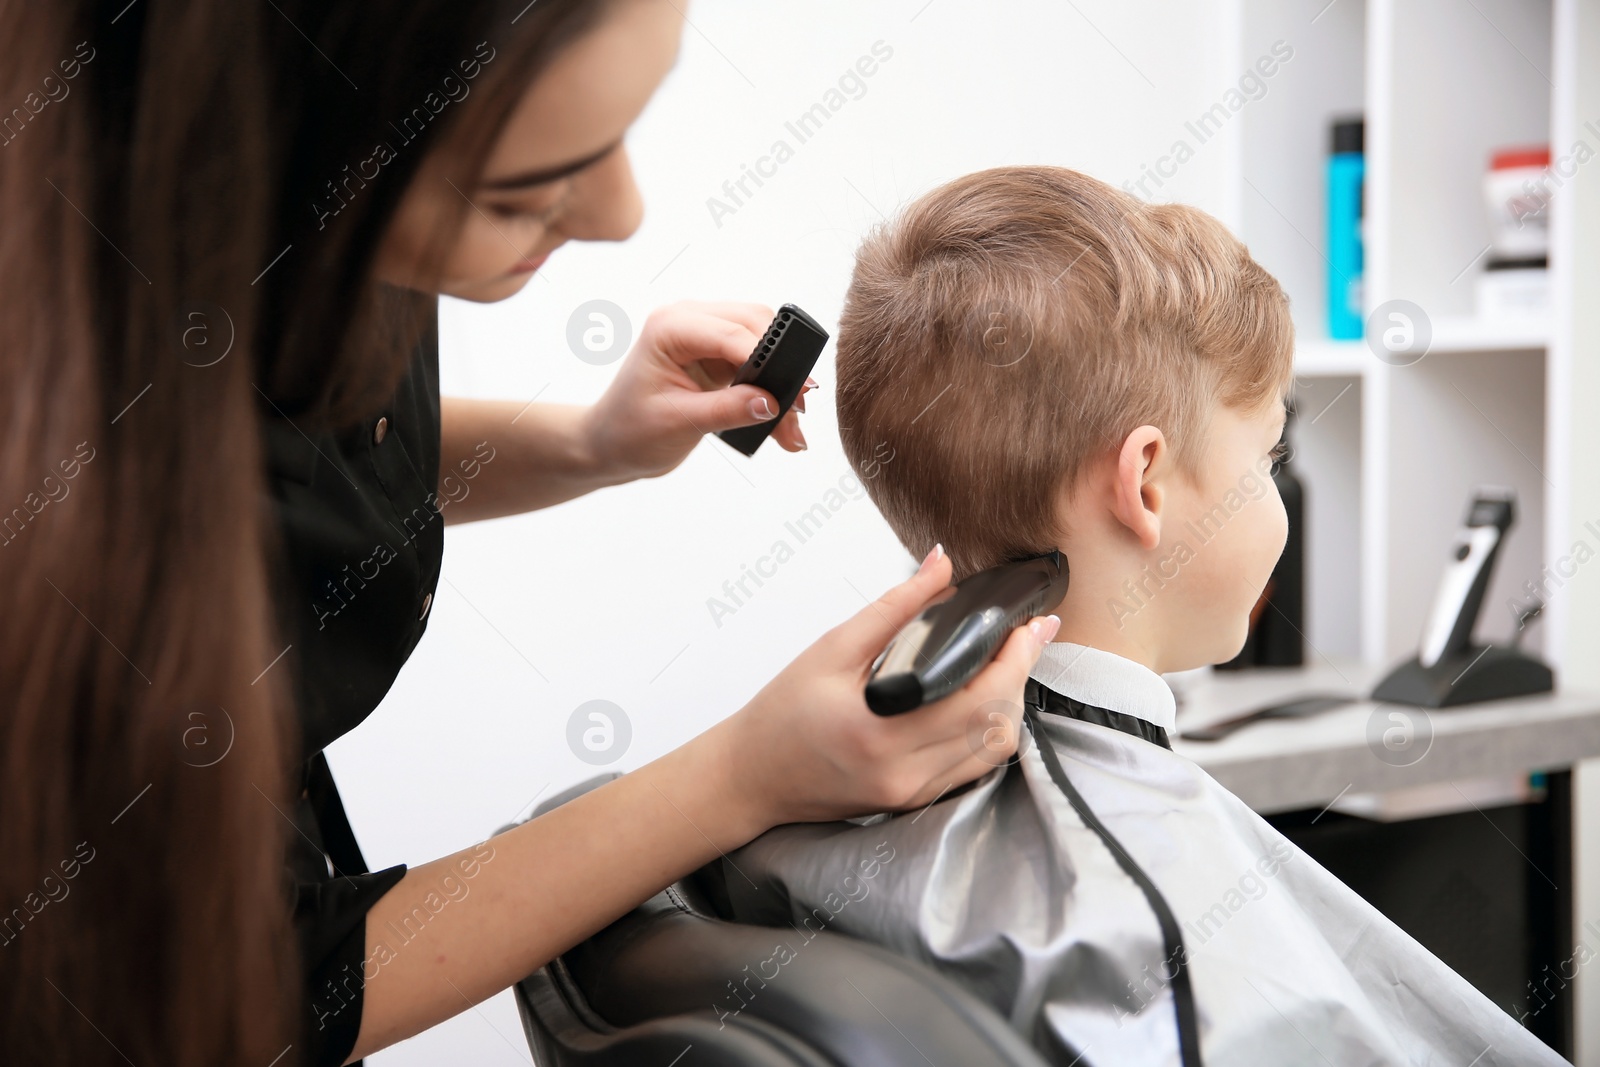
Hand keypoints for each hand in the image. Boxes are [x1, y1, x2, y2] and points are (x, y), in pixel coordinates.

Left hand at [580, 301, 814, 481]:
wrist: (610, 444)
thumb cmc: (630, 431)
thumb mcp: (680, 423)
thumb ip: (728, 410)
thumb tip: (772, 402)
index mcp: (669, 327)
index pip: (732, 333)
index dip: (770, 360)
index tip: (797, 390)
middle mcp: (688, 319)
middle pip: (755, 324)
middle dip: (782, 367)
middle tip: (800, 409)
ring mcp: (703, 334)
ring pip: (762, 341)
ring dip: (781, 379)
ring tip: (792, 426)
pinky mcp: (715, 353)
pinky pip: (756, 361)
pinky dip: (771, 388)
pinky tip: (781, 421)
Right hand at [710, 545, 1060, 833]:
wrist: (749, 776)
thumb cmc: (780, 714)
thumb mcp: (831, 649)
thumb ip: (893, 607)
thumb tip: (940, 565)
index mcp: (881, 732)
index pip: (978, 697)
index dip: (1014, 658)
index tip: (1030, 623)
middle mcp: (902, 771)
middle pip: (998, 725)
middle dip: (1022, 674)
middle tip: (1029, 635)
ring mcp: (911, 792)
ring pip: (993, 751)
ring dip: (1011, 704)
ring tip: (1009, 663)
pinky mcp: (912, 800)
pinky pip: (971, 767)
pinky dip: (987, 730)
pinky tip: (984, 699)